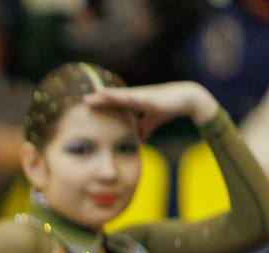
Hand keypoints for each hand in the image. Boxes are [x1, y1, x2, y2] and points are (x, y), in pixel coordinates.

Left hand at [83, 81, 219, 138]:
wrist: (186, 99)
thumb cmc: (168, 108)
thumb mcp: (151, 122)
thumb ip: (143, 130)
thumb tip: (136, 142)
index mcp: (133, 102)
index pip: (113, 103)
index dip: (100, 104)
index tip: (86, 106)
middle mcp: (135, 96)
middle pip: (112, 97)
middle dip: (98, 98)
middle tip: (82, 100)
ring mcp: (141, 95)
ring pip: (121, 95)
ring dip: (107, 95)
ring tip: (94, 95)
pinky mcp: (149, 97)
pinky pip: (135, 97)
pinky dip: (125, 97)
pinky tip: (118, 97)